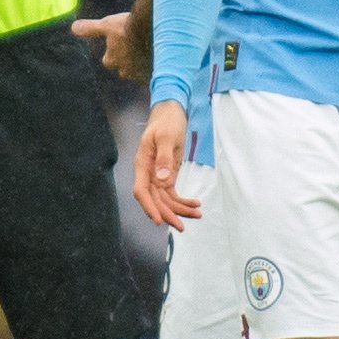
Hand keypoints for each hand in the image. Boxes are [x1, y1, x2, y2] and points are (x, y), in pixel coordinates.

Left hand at [72, 13, 149, 81]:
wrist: (153, 33)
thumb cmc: (127, 28)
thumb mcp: (107, 25)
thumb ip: (90, 28)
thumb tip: (73, 27)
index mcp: (112, 60)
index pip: (109, 60)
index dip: (114, 50)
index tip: (120, 40)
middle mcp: (125, 71)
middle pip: (125, 66)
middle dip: (129, 58)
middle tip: (136, 42)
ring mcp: (141, 73)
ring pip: (140, 68)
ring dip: (144, 59)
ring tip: (150, 44)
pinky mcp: (156, 72)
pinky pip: (155, 69)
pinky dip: (156, 63)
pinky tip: (161, 51)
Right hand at [133, 100, 200, 229]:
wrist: (171, 112)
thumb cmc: (166, 121)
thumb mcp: (166, 136)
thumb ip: (163, 157)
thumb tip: (162, 179)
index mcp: (142, 163)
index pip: (141, 190)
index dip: (149, 207)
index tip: (159, 220)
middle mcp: (148, 172)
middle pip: (155, 199)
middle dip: (168, 213)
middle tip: (182, 226)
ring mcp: (157, 175)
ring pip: (165, 199)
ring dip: (179, 209)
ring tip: (197, 214)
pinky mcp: (167, 175)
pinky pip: (172, 193)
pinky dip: (182, 201)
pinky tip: (195, 204)